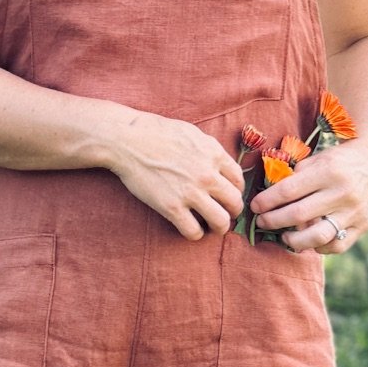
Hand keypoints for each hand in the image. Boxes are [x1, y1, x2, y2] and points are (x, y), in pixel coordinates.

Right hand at [103, 109, 245, 238]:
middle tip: (224, 214)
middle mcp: (208, 175)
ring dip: (219, 227)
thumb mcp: (193, 134)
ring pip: (221, 222)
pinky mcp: (171, 207)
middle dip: (232, 212)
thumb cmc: (156, 132)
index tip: (227, 196)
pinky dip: (195, 234)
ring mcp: (191, 192)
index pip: (239, 181)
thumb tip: (220, 164)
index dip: (235, 191)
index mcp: (214, 154)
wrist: (128, 140)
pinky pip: (194, 231)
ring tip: (212, 227)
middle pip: (235, 203)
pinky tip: (191, 228)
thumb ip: (210, 150)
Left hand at [248, 139, 367, 253]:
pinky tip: (309, 241)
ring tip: (285, 237)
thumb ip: (294, 176)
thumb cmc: (337, 160)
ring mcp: (354, 211)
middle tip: (262, 222)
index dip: (267, 201)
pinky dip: (319, 247)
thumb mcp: (316, 159)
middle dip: (274, 220)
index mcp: (328, 171)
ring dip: (295, 240)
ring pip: (318, 236)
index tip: (255, 206)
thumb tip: (269, 197)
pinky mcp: (362, 225)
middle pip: (299, 214)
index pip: (289, 190)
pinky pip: (337, 245)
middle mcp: (343, 192)